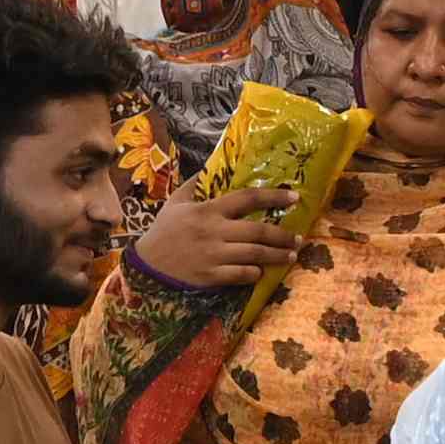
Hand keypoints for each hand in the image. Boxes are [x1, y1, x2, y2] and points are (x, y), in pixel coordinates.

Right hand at [128, 193, 300, 295]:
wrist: (146, 265)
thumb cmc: (163, 231)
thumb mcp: (175, 202)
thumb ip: (194, 184)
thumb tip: (210, 166)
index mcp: (208, 210)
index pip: (247, 199)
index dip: (273, 197)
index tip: (294, 198)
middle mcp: (214, 231)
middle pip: (258, 230)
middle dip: (283, 235)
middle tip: (298, 237)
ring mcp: (213, 255)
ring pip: (254, 254)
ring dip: (276, 255)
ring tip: (290, 255)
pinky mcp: (210, 276)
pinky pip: (241, 275)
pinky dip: (254, 273)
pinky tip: (261, 271)